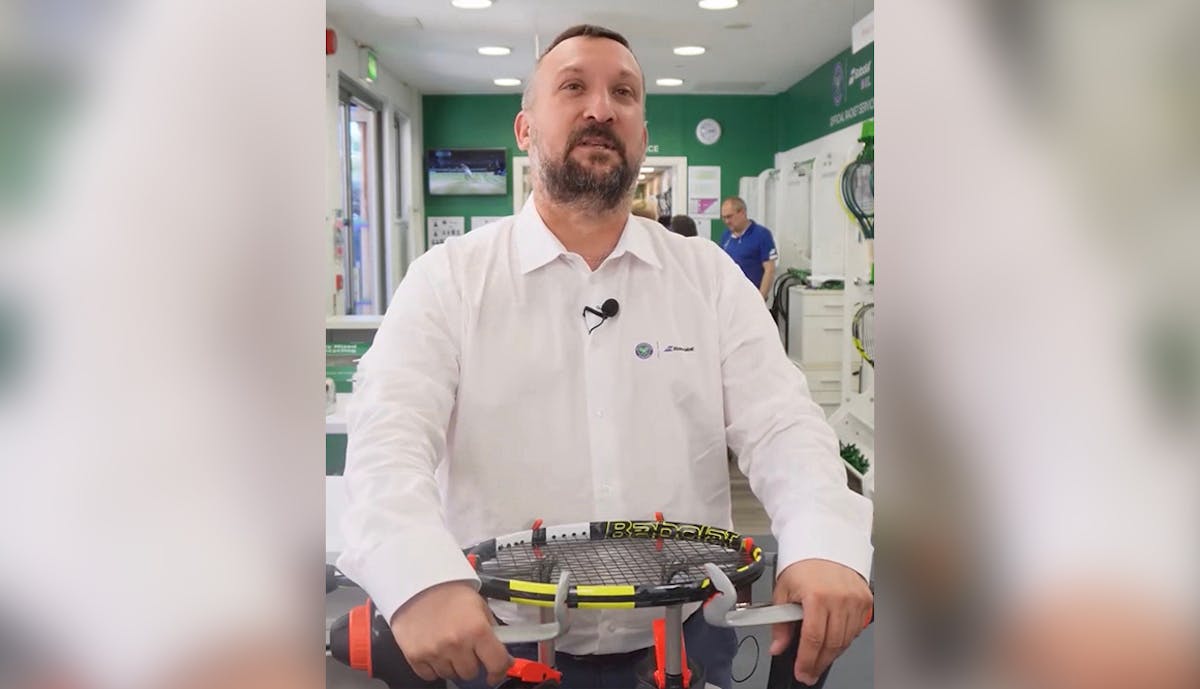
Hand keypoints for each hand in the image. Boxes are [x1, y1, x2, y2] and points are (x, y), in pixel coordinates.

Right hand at [389, 580, 511, 685]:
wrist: (418, 582)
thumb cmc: (450, 592)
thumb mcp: (479, 605)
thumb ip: (491, 631)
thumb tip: (500, 653)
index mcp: (477, 629)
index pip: (497, 664)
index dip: (499, 670)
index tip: (495, 672)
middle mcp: (456, 644)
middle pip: (471, 673)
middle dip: (471, 662)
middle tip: (465, 647)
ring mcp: (434, 652)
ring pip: (451, 674)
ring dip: (452, 664)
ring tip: (447, 644)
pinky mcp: (415, 656)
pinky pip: (430, 675)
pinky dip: (433, 666)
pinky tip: (434, 649)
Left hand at [769, 559, 872, 685]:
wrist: (823, 542)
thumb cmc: (803, 563)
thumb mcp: (783, 590)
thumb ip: (780, 623)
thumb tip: (777, 647)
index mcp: (817, 596)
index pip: (813, 639)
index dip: (807, 660)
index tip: (801, 672)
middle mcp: (840, 599)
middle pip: (832, 644)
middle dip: (819, 663)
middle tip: (809, 672)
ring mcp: (855, 600)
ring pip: (846, 640)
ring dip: (832, 654)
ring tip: (819, 659)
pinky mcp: (866, 600)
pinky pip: (856, 629)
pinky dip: (845, 639)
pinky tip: (833, 641)